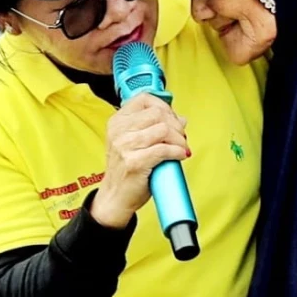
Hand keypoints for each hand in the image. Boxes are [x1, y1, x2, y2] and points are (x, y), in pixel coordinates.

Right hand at [92, 93, 188, 228]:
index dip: (164, 107)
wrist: (115, 197)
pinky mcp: (135, 162)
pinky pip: (164, 150)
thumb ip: (154, 128)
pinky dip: (177, 151)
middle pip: (158, 114)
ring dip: (179, 139)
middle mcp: (119, 131)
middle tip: (181, 137)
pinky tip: (180, 156)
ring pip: (163, 130)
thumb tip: (180, 118)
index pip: (144, 99)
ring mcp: (125, 146)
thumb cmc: (126, 171)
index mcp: (117, 122)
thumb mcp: (134, 143)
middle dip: (176, 125)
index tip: (173, 119)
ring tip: (181, 148)